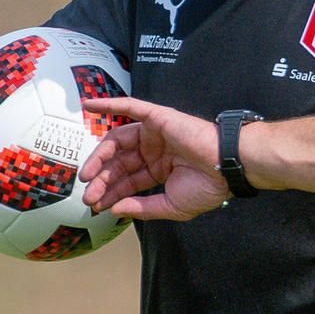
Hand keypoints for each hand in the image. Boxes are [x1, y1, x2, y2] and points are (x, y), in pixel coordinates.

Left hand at [78, 97, 229, 220]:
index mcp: (159, 169)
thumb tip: (116, 209)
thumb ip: (143, 208)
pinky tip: (90, 106)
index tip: (97, 206)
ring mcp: (155, 133)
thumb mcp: (171, 206)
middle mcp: (155, 150)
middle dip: (102, 180)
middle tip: (88, 195)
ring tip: (87, 174)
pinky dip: (109, 104)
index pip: (128, 180)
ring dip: (99, 156)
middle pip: (119, 163)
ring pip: (118, 141)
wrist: (227, 168)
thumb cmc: (209, 187)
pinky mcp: (158, 117)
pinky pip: (130, 106)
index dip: (111, 193)